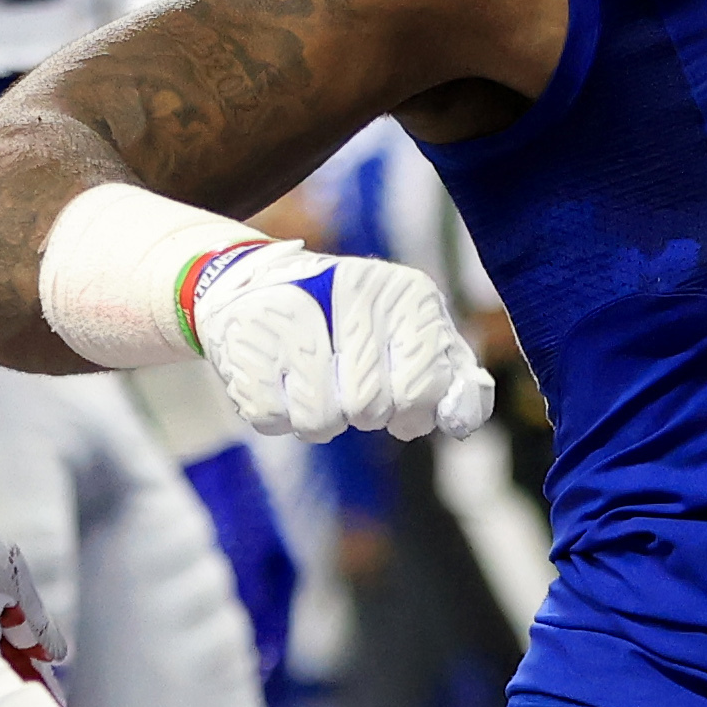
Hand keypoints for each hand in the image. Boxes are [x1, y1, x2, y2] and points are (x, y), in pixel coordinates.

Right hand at [186, 244, 497, 443]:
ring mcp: (291, 314)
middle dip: (363, 414)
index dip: (412, 414)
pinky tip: (279, 377)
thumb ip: (453, 380)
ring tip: (314, 381)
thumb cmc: (358, 326)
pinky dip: (278, 415)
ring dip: (320, 419)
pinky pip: (271, 419)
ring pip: (319, 422)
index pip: (422, 391)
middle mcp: (352, 292)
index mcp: (407, 294)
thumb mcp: (416, 338)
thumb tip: (462, 422)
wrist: (262, 284)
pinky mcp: (244, 340)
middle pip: (367, 408)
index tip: (398, 397)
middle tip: (349, 385)